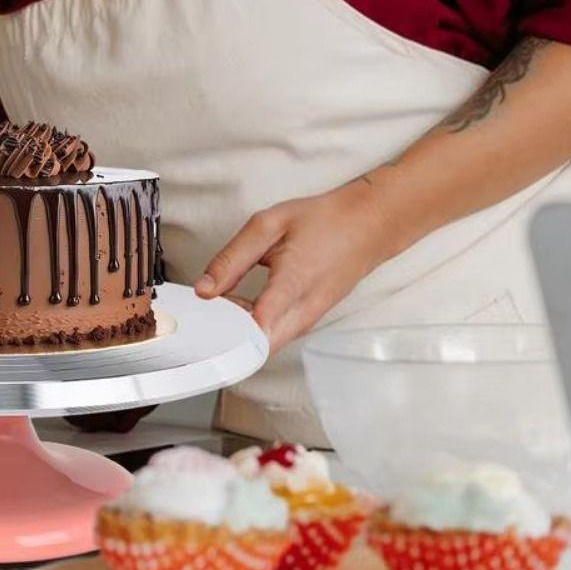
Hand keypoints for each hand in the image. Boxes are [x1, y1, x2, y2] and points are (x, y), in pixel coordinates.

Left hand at [194, 178, 397, 351]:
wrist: (367, 226)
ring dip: (239, 331)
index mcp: (293, 283)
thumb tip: (204, 290)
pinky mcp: (309, 322)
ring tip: (225, 301)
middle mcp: (303, 311)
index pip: (254, 329)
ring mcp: (309, 320)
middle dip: (226, 335)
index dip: (222, 329)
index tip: (202, 314)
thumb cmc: (321, 221)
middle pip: (256, 348)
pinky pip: (275, 336)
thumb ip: (232, 258)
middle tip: (209, 308)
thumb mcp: (268, 225)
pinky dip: (253, 328)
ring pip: (265, 345)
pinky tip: (243, 304)